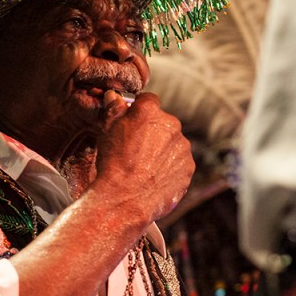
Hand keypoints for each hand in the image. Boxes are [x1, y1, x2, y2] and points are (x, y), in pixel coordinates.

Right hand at [91, 92, 193, 224]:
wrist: (126, 199)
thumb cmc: (113, 163)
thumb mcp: (106, 131)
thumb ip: (114, 109)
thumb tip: (114, 96)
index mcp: (150, 111)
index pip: (148, 100)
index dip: (138, 111)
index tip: (132, 123)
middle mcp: (171, 124)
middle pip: (163, 122)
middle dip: (152, 132)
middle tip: (136, 149)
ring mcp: (183, 147)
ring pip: (173, 143)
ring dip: (162, 150)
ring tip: (144, 168)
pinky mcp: (189, 167)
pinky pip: (179, 163)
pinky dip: (170, 168)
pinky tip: (154, 178)